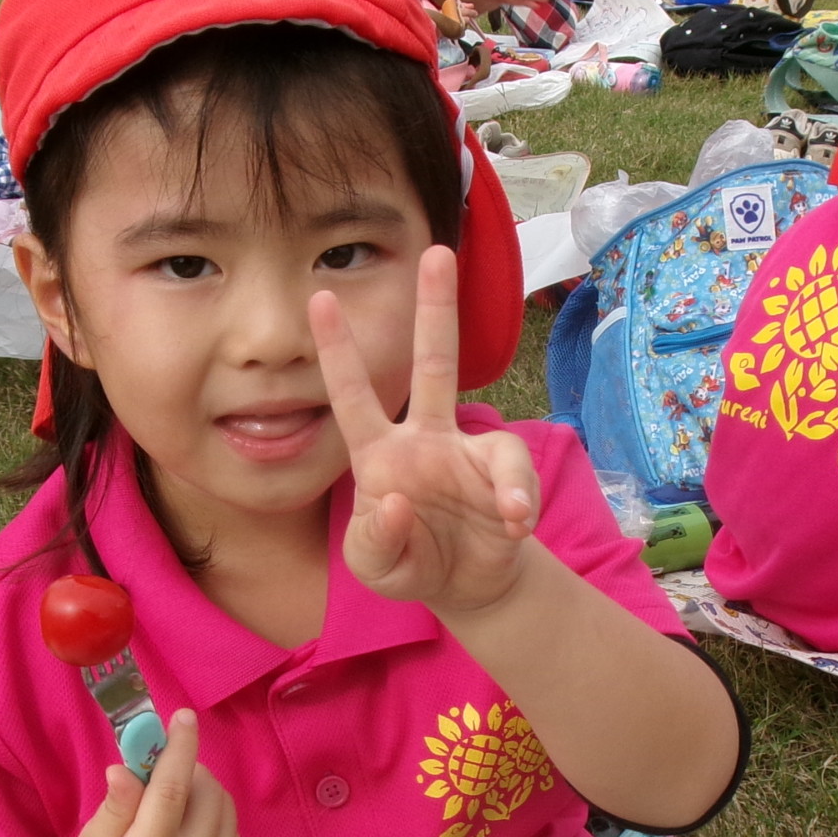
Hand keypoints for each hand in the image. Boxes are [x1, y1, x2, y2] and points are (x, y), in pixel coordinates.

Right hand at [59, 710, 240, 836]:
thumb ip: (114, 808)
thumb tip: (126, 768)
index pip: (172, 792)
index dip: (180, 748)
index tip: (183, 716)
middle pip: (204, 791)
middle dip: (184, 769)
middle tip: (158, 774)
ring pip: (223, 804)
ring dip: (200, 788)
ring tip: (169, 803)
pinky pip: (230, 824)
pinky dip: (210, 812)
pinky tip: (185, 828)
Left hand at [314, 244, 541, 614]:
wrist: (464, 584)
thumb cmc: (406, 561)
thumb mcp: (375, 565)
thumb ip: (374, 541)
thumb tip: (396, 499)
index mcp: (377, 455)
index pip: (352, 396)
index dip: (338, 351)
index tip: (319, 298)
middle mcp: (422, 439)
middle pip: (432, 363)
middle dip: (435, 308)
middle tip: (438, 252)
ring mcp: (466, 453)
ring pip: (496, 432)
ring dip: (509, 469)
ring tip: (511, 518)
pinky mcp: (504, 477)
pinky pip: (515, 479)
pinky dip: (518, 502)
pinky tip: (514, 527)